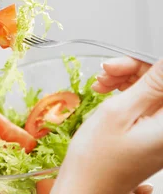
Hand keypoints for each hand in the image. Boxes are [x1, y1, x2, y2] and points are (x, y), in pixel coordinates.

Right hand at [51, 58, 162, 193]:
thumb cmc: (97, 160)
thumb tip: (162, 61)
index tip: (119, 64)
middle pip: (162, 82)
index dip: (143, 64)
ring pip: (154, 90)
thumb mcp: (118, 114)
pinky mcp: (155, 133)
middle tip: (106, 74)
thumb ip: (148, 84)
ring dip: (128, 80)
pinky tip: (109, 94)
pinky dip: (128, 94)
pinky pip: (149, 103)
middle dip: (134, 71)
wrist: (87, 187)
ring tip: (102, 85)